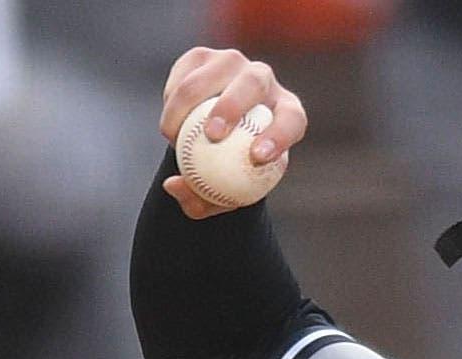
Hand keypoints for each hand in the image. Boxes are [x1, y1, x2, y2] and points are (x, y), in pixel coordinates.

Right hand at [157, 47, 307, 218]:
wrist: (207, 139)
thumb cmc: (224, 172)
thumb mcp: (218, 195)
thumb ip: (200, 199)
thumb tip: (174, 185)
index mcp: (287, 112)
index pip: (292, 120)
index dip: (279, 135)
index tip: (257, 157)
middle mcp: (265, 80)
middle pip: (254, 82)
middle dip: (233, 105)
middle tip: (212, 135)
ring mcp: (233, 63)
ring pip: (212, 75)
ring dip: (188, 105)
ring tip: (173, 137)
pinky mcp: (201, 56)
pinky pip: (184, 74)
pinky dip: (171, 99)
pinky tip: (169, 123)